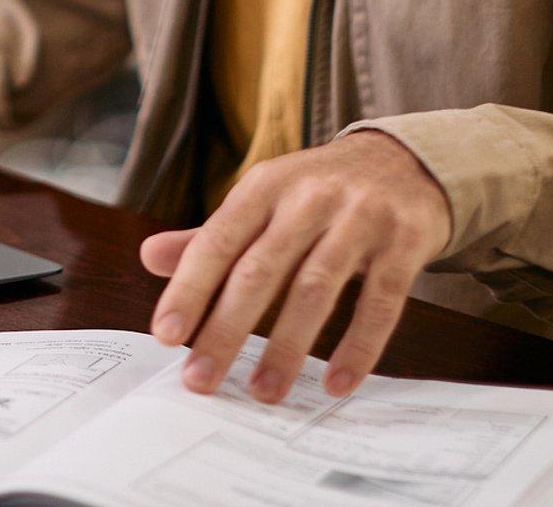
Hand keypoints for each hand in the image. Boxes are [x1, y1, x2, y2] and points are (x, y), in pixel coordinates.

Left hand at [141, 131, 450, 403]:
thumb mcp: (262, 199)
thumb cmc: (318, 191)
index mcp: (264, 186)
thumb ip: (211, 235)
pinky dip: (357, 347)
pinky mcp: (403, 245)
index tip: (166, 336)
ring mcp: (358, 219)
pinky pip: (379, 303)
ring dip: (286, 347)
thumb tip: (149, 258)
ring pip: (315, 289)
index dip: (190, 288)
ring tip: (263, 392)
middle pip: (260, 270)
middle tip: (201, 379)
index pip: (217, 240)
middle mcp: (308, 198)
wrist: (403, 161)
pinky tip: (335, 383)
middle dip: (226, 329)